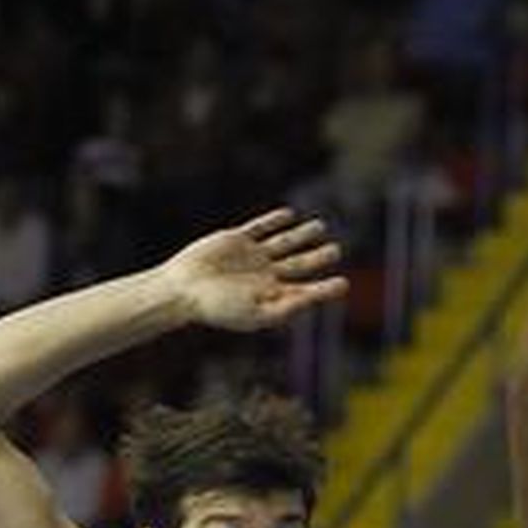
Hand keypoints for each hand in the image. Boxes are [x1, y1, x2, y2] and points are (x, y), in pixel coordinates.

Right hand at [160, 208, 346, 330]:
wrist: (184, 289)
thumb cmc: (219, 307)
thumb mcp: (257, 312)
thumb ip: (286, 306)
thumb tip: (313, 298)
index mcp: (271, 296)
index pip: (304, 291)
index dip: (324, 289)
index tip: (343, 284)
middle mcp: (265, 277)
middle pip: (298, 265)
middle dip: (318, 258)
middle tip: (336, 250)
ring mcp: (251, 257)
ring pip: (284, 244)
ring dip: (302, 235)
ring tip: (321, 226)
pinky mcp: (236, 241)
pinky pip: (259, 228)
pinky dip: (274, 221)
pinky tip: (289, 215)